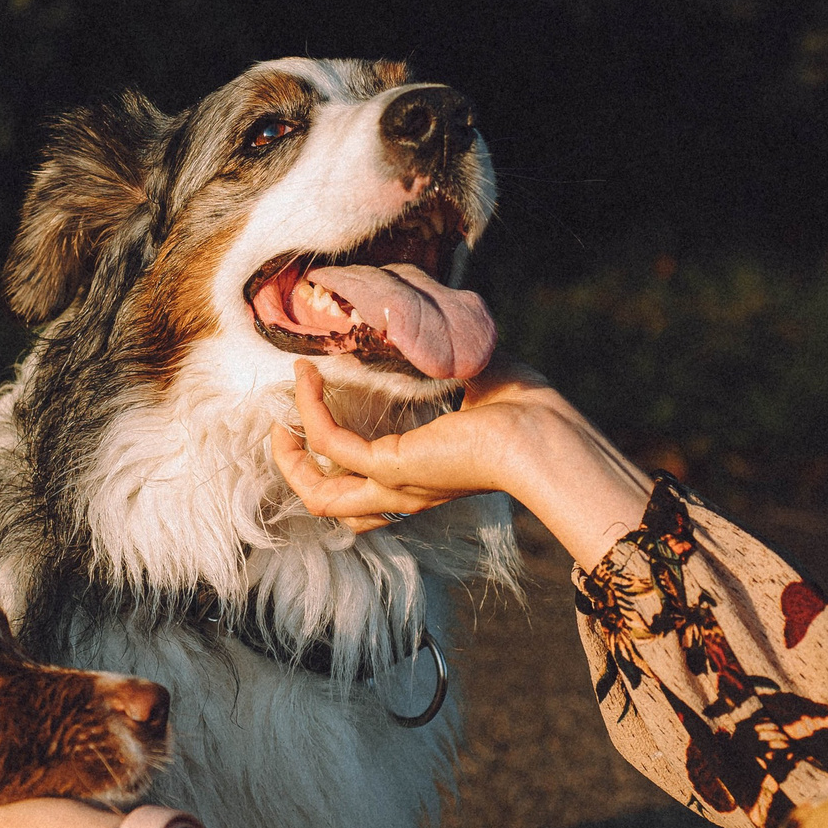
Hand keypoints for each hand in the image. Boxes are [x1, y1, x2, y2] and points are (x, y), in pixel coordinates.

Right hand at [268, 358, 654, 569]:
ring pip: (319, 496)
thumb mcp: (470, 380)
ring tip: (283, 411)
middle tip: (284, 424)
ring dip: (291, 456)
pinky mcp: (392, 467)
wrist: (545, 434)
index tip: (319, 417)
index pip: (365, 494)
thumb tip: (423, 321)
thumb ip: (440, 360)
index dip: (332, 464)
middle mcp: (405, 491)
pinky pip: (331, 443)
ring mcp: (395, 485)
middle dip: (297, 468)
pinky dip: (312, 410)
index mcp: (424, 475)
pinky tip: (310, 377)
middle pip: (330, 506)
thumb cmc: (526, 409)